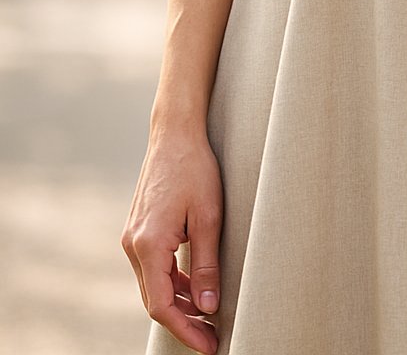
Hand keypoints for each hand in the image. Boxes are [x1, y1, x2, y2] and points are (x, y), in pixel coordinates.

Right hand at [122, 126, 223, 353]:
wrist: (175, 133)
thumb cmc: (195, 168)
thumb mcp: (208, 216)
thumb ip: (206, 264)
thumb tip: (208, 306)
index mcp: (148, 245)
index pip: (162, 306)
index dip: (186, 330)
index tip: (209, 344)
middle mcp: (133, 245)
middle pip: (155, 300)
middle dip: (184, 322)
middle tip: (213, 336)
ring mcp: (133, 237)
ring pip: (154, 285)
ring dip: (179, 302)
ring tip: (209, 314)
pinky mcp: (139, 230)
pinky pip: (154, 267)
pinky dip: (173, 281)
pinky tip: (195, 285)